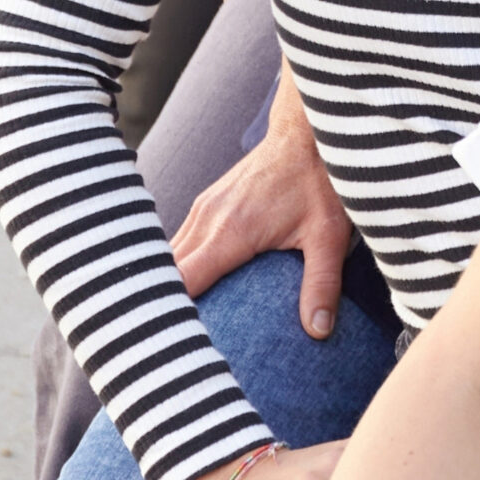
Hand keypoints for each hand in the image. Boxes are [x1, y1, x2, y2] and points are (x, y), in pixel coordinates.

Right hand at [173, 61, 351, 337]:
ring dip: (164, 286)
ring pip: (169, 256)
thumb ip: (321, 285)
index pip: (180, 282)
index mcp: (229, 233)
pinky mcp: (208, 203)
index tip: (159, 343)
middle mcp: (207, 219)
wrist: (307, 134)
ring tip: (162, 325)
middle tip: (151, 346)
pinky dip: (176, 267)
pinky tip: (184, 291)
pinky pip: (181, 241)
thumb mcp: (328, 237)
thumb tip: (319, 332)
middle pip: (165, 272)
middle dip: (157, 307)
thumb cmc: (319, 184)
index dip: (167, 314)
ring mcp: (204, 208)